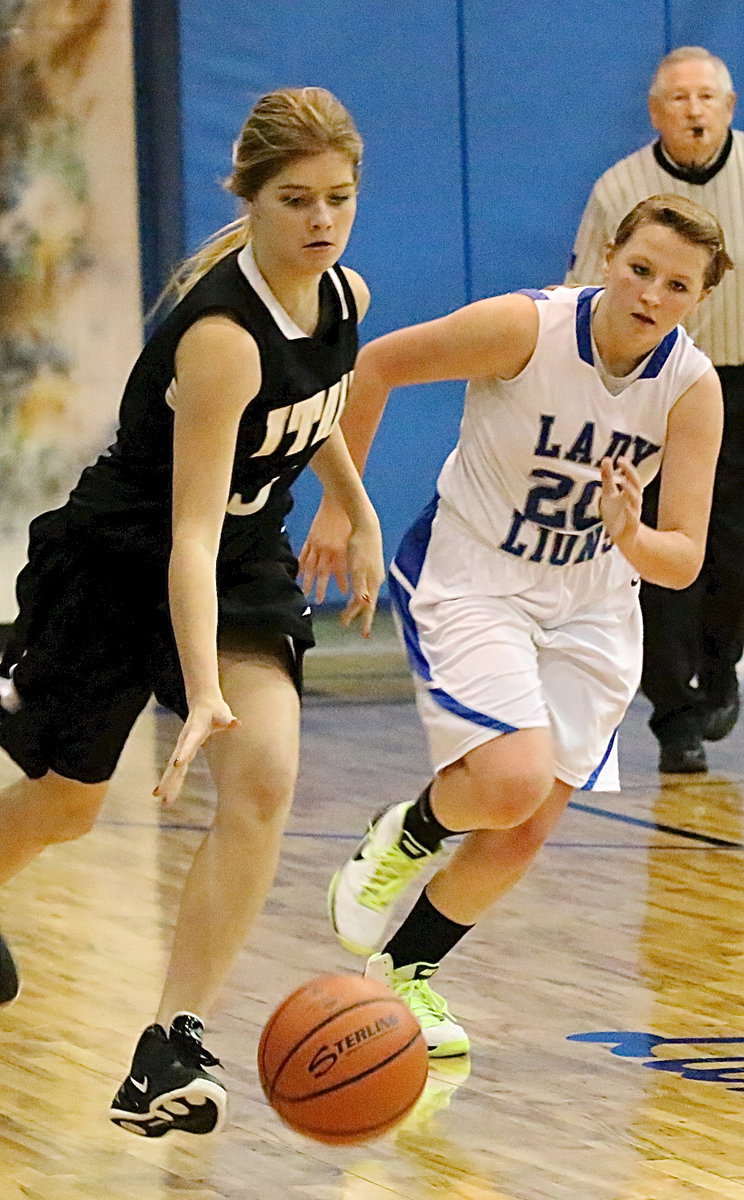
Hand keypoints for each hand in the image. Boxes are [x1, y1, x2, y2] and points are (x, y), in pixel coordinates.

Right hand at [154, 695, 239, 804]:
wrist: (202, 703)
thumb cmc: (215, 710)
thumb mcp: (223, 715)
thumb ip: (228, 721)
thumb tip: (237, 723)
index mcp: (194, 732)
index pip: (189, 744)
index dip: (184, 753)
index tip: (177, 764)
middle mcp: (184, 741)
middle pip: (174, 761)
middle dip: (168, 778)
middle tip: (160, 793)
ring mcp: (182, 747)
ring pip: (173, 768)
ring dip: (168, 783)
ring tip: (161, 799)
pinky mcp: (183, 752)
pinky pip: (177, 770)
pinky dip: (173, 782)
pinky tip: (168, 795)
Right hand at [299, 496, 351, 602]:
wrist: (339, 502)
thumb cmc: (349, 520)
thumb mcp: (354, 539)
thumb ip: (352, 556)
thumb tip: (356, 570)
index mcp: (340, 549)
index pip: (340, 571)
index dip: (341, 583)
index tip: (345, 594)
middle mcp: (327, 549)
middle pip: (321, 572)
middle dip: (320, 588)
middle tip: (318, 601)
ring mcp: (317, 543)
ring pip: (309, 566)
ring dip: (307, 581)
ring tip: (304, 593)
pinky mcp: (311, 538)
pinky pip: (303, 555)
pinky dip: (300, 566)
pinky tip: (298, 575)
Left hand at [339, 516, 384, 637]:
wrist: (365, 526)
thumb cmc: (360, 546)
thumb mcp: (357, 567)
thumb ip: (360, 586)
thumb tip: (364, 603)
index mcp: (372, 582)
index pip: (368, 607)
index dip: (365, 621)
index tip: (363, 635)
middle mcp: (375, 580)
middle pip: (366, 602)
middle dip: (357, 614)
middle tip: (345, 624)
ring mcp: (374, 572)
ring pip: (365, 593)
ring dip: (356, 604)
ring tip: (348, 612)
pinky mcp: (370, 565)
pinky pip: (364, 585)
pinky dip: (358, 592)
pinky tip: (355, 592)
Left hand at [599, 456, 641, 547]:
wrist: (623, 537)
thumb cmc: (616, 514)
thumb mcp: (608, 494)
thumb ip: (608, 478)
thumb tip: (606, 459)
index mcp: (629, 492)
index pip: (631, 477)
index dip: (627, 467)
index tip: (620, 459)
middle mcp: (634, 501)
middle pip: (636, 485)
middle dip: (630, 473)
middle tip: (622, 463)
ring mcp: (634, 513)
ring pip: (636, 500)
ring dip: (630, 489)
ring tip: (622, 481)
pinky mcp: (632, 526)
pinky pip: (634, 518)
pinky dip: (630, 511)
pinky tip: (626, 506)